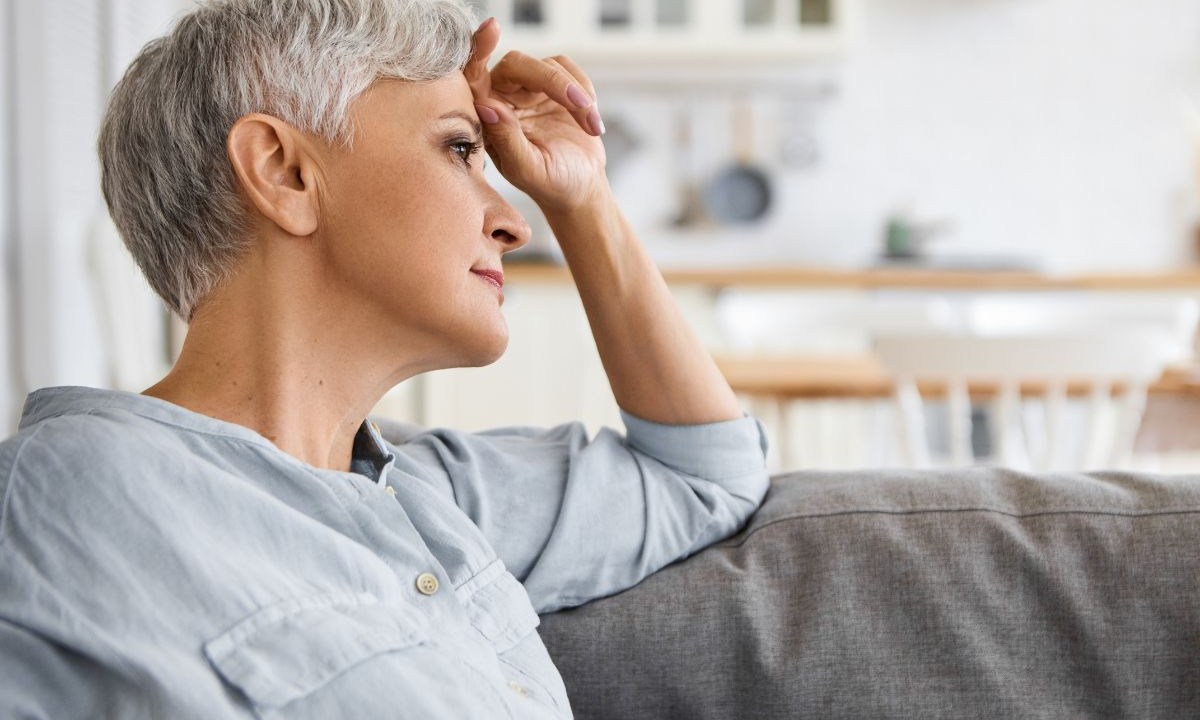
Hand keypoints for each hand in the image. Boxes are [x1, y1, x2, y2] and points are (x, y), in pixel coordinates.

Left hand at [465, 18, 607, 214]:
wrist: (580, 188)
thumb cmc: (550, 184)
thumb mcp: (528, 169)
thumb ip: (507, 139)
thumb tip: (488, 106)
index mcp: (488, 118)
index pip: (473, 76)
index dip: (478, 50)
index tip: (491, 29)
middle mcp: (504, 98)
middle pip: (518, 65)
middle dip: (553, 82)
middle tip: (582, 107)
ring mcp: (529, 90)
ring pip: (548, 66)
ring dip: (576, 94)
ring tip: (591, 126)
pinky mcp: (554, 85)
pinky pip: (568, 69)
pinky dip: (585, 90)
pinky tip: (590, 120)